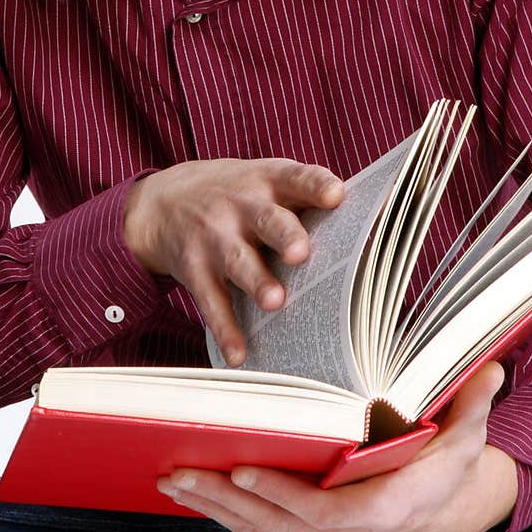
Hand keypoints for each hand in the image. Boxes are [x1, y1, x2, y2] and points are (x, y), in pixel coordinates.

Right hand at [124, 158, 344, 365]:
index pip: (296, 177)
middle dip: (286, 235)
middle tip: (302, 253)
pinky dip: (225, 329)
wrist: (160, 203)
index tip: (336, 195)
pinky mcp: (194, 269)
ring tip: (275, 301)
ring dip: (257, 282)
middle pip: (268, 220)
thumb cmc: (234, 196)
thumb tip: (371, 228)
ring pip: (239, 261)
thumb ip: (305, 200)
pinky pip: (211, 301)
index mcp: (267, 180)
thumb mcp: (262, 181)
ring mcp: (215, 237)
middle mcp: (241, 206)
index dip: (316, 186)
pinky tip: (240, 354)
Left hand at [155, 361, 517, 531]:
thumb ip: (472, 404)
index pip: (324, 512)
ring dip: (216, 509)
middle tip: (180, 472)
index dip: (282, 495)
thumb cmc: (452, 464)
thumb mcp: (469, 434)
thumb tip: (491, 368)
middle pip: (279, 526)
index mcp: (387, 509)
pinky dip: (230, 517)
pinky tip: (197, 497)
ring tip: (173, 480)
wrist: (452, 512)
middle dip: (226, 499)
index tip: (245, 468)